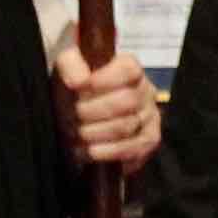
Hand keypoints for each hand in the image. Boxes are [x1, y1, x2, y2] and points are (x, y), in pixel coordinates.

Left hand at [52, 40, 162, 171]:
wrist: (79, 112)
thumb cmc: (76, 88)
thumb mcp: (68, 66)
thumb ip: (70, 64)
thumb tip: (79, 80)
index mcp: (129, 67)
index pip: (129, 69)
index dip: (107, 79)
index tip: (82, 86)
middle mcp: (145, 90)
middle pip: (127, 101)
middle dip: (94, 111)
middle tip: (74, 116)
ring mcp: (150, 116)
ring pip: (127, 127)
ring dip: (97, 133)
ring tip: (78, 134)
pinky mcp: (149, 139)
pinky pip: (135, 148)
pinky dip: (109, 152)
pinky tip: (91, 151)